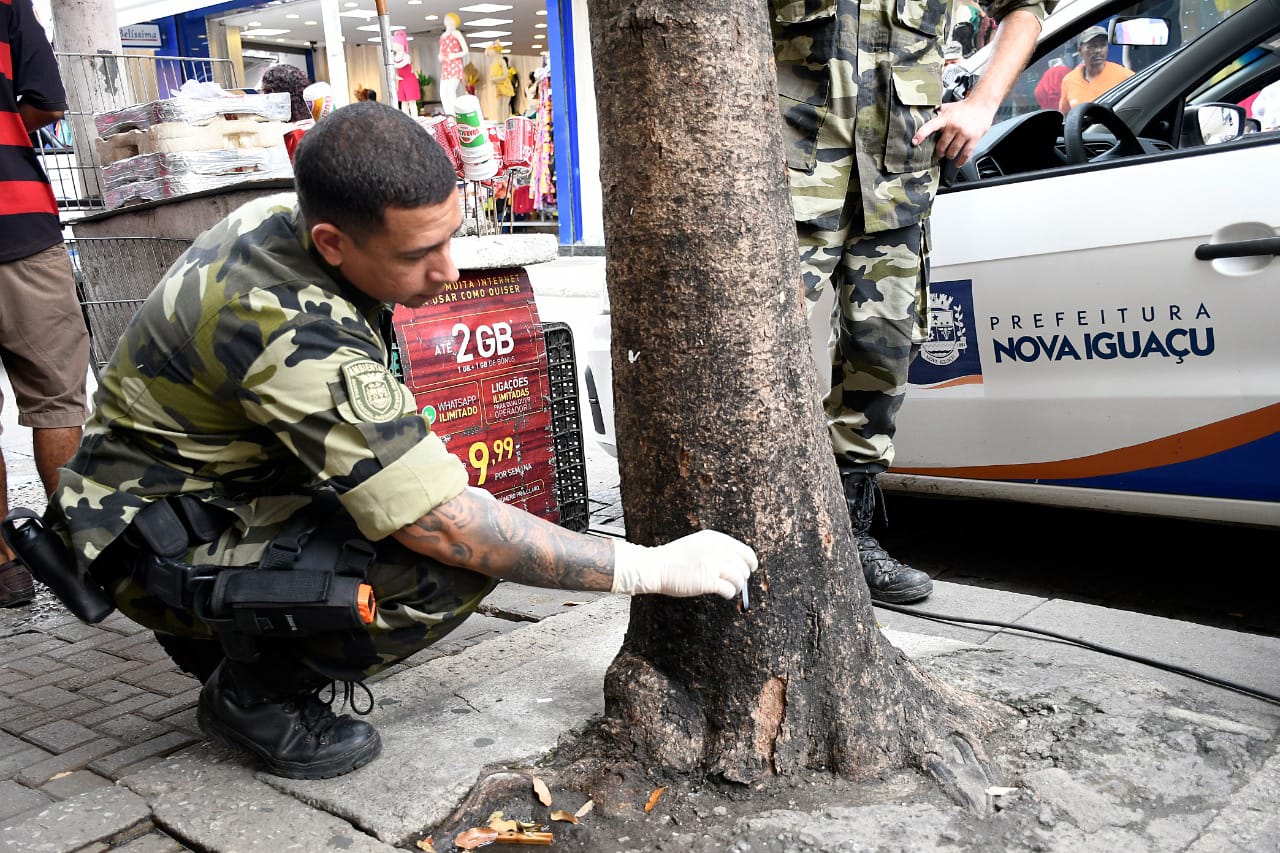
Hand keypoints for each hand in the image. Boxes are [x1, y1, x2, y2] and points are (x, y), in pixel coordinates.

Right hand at [612, 530, 756, 598]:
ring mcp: (712, 564)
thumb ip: (717, 551)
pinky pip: (729, 589)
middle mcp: (716, 549)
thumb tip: (739, 567)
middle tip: (737, 583)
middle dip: (743, 576)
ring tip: (730, 589)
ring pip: (739, 578)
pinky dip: (730, 593)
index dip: (750, 562)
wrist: (654, 566)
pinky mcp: (707, 580)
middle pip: (743, 566)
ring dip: (737, 586)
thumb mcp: (697, 545)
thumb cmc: (675, 559)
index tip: (750, 569)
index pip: (744, 551)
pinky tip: (724, 594)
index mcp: (714, 539)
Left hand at [912, 97, 997, 167]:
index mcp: (945, 118)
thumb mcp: (948, 107)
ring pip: (952, 152)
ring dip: (949, 155)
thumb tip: (924, 114)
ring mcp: (964, 133)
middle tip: (940, 152)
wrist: (982, 104)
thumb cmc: (964, 106)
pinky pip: (965, 154)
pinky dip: (960, 161)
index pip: (930, 127)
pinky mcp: (974, 138)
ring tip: (949, 154)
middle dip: (940, 151)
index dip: (921, 135)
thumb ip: (937, 113)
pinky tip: (957, 163)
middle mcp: (954, 126)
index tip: (914, 142)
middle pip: (942, 145)